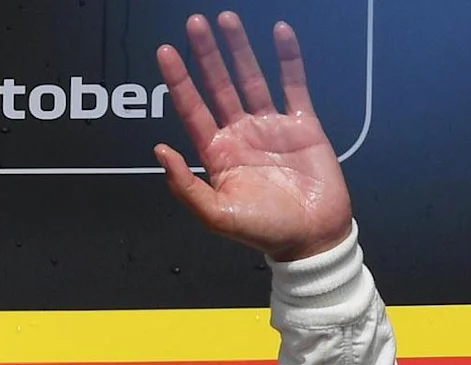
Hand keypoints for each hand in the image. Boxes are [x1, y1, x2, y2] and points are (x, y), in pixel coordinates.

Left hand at [154, 15, 353, 261]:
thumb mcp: (215, 215)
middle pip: (218, 85)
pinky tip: (279, 34)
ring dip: (239, 49)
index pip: (192, 108)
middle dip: (206, 54)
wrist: (311, 236)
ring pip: (251, 78)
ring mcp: (270, 126)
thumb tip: (160, 150)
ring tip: (228, 19)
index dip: (178, 80)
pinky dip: (287, 59)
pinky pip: (293, 84)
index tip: (165, 52)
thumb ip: (185, 185)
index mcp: (216, 153)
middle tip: (194, 23)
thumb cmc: (263, 231)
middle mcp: (240, 134)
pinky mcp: (302, 124)